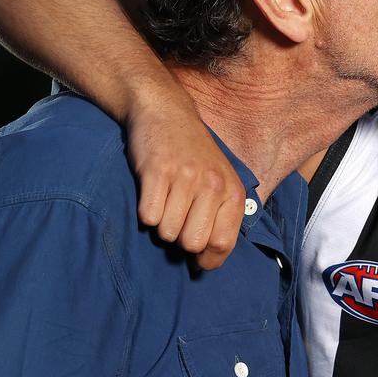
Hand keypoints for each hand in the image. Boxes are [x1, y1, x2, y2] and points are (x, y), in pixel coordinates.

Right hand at [126, 89, 245, 269]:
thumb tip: (206, 264)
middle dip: (180, 240)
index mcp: (232, 191)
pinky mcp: (157, 171)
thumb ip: (220, 218)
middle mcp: (213, 185)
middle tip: (177, 219)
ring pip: (167, 233)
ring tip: (165, 201)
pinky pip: (148, 217)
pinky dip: (145, 213)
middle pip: (193, 243)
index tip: (196, 258)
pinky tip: (151, 193)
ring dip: (161, 225)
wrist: (166, 112)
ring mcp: (186, 177)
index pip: (223, 244)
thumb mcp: (219, 181)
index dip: (206, 259)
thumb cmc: (193, 155)